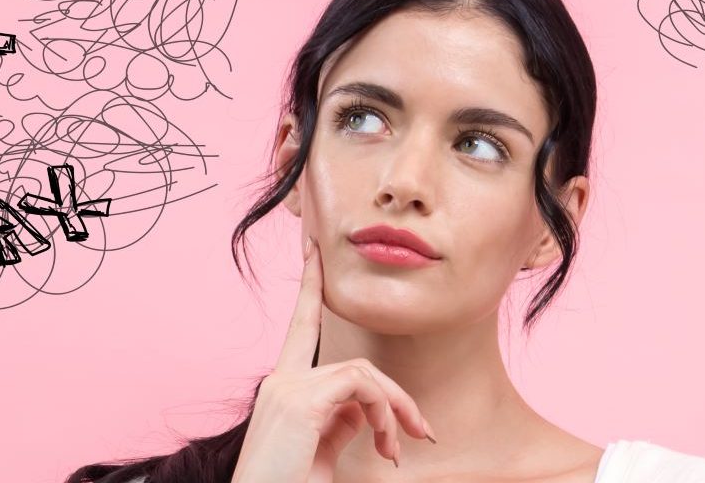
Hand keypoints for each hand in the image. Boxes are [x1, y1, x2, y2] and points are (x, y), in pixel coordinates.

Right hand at [229, 235, 436, 482]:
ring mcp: (288, 387)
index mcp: (282, 390)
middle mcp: (280, 380)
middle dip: (396, 397)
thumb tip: (365, 411)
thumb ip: (339, 422)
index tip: (313, 251)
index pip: (300, 326)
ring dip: (393, 412)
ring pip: (364, 374)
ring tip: (394, 453)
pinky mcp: (300, 401)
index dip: (308, 286)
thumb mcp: (321, 452)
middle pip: (356, 364)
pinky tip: (384, 447)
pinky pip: (361, 387)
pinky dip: (384, 414)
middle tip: (424, 432)